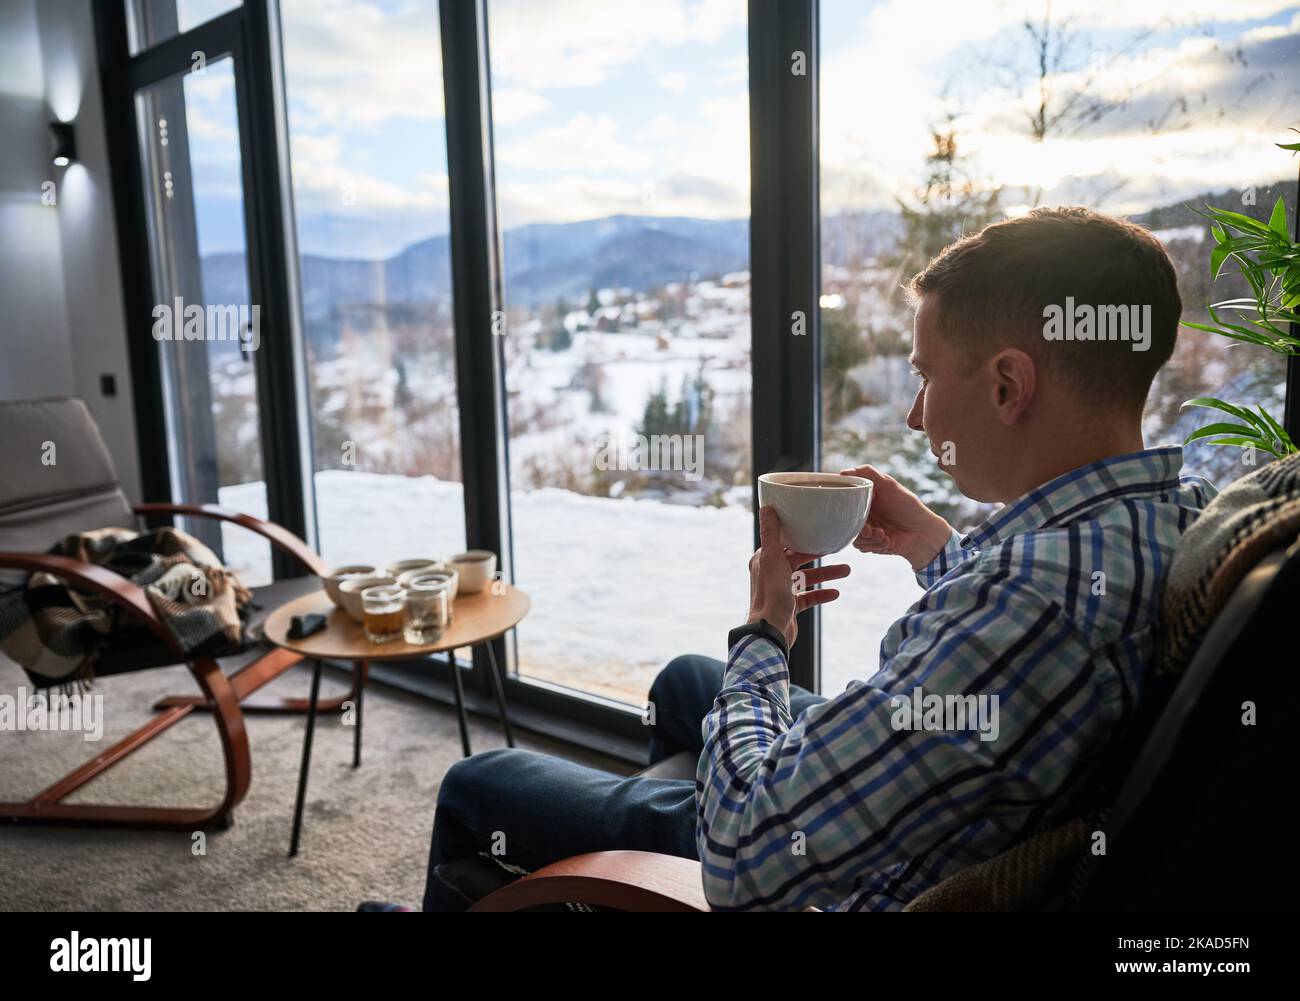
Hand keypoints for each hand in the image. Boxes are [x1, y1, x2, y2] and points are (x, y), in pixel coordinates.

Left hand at [747, 506, 849, 648]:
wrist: (771, 631)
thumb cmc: (771, 594)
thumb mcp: (772, 559)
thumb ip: (771, 534)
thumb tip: (766, 507)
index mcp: (764, 560)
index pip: (785, 543)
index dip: (803, 537)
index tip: (821, 532)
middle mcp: (771, 573)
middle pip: (799, 560)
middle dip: (820, 556)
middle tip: (839, 550)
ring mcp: (781, 591)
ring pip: (807, 578)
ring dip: (826, 574)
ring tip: (847, 571)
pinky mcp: (789, 607)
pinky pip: (809, 597)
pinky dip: (822, 594)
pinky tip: (835, 593)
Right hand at [840, 463, 953, 570]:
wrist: (923, 532)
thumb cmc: (909, 507)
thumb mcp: (889, 485)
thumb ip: (868, 473)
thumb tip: (843, 472)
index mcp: (864, 499)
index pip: (843, 501)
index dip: (843, 505)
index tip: (849, 509)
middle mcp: (863, 514)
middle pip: (845, 521)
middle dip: (856, 526)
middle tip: (868, 528)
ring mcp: (867, 530)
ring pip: (853, 535)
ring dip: (867, 536)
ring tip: (881, 533)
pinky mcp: (871, 544)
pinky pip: (862, 546)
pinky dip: (875, 543)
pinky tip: (887, 539)